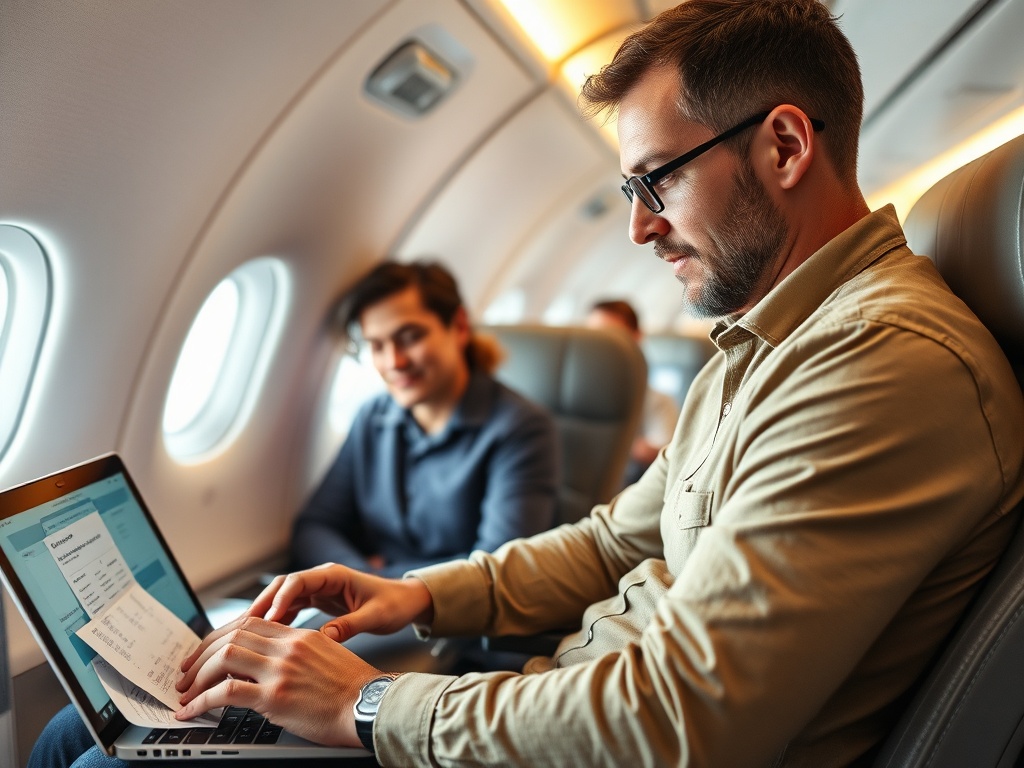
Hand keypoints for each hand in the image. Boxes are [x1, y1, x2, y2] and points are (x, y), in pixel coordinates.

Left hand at [175, 617, 378, 745]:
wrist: (371, 706)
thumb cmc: (354, 690)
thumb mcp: (327, 657)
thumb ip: (299, 653)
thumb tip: (273, 663)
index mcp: (299, 635)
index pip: (249, 623)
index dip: (220, 636)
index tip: (205, 653)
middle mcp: (287, 647)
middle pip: (231, 636)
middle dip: (200, 655)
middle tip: (185, 673)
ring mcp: (281, 670)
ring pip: (224, 658)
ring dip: (197, 676)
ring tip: (185, 692)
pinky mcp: (275, 697)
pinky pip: (226, 693)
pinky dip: (201, 701)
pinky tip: (191, 710)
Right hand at [246, 563, 433, 640]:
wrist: (405, 602)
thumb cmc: (394, 604)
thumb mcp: (376, 616)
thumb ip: (351, 625)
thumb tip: (326, 637)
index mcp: (334, 575)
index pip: (298, 581)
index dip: (280, 599)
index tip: (269, 619)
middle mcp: (322, 579)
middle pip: (282, 587)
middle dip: (263, 605)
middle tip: (244, 628)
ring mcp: (318, 589)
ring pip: (282, 598)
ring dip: (265, 614)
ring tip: (247, 635)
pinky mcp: (317, 601)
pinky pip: (290, 608)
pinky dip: (277, 620)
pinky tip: (266, 637)